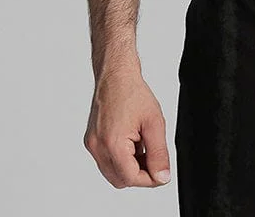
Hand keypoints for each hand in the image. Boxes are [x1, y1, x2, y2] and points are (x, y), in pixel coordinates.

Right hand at [83, 64, 171, 187]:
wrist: (116, 75)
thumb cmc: (132, 93)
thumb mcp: (154, 123)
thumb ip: (159, 153)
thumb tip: (162, 177)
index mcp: (111, 144)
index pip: (131, 178)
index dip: (150, 178)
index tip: (161, 170)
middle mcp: (97, 147)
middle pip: (121, 179)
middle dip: (140, 173)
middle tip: (154, 156)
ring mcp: (92, 145)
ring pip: (113, 172)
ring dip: (130, 166)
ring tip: (142, 143)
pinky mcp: (91, 141)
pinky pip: (107, 161)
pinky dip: (121, 157)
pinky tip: (132, 140)